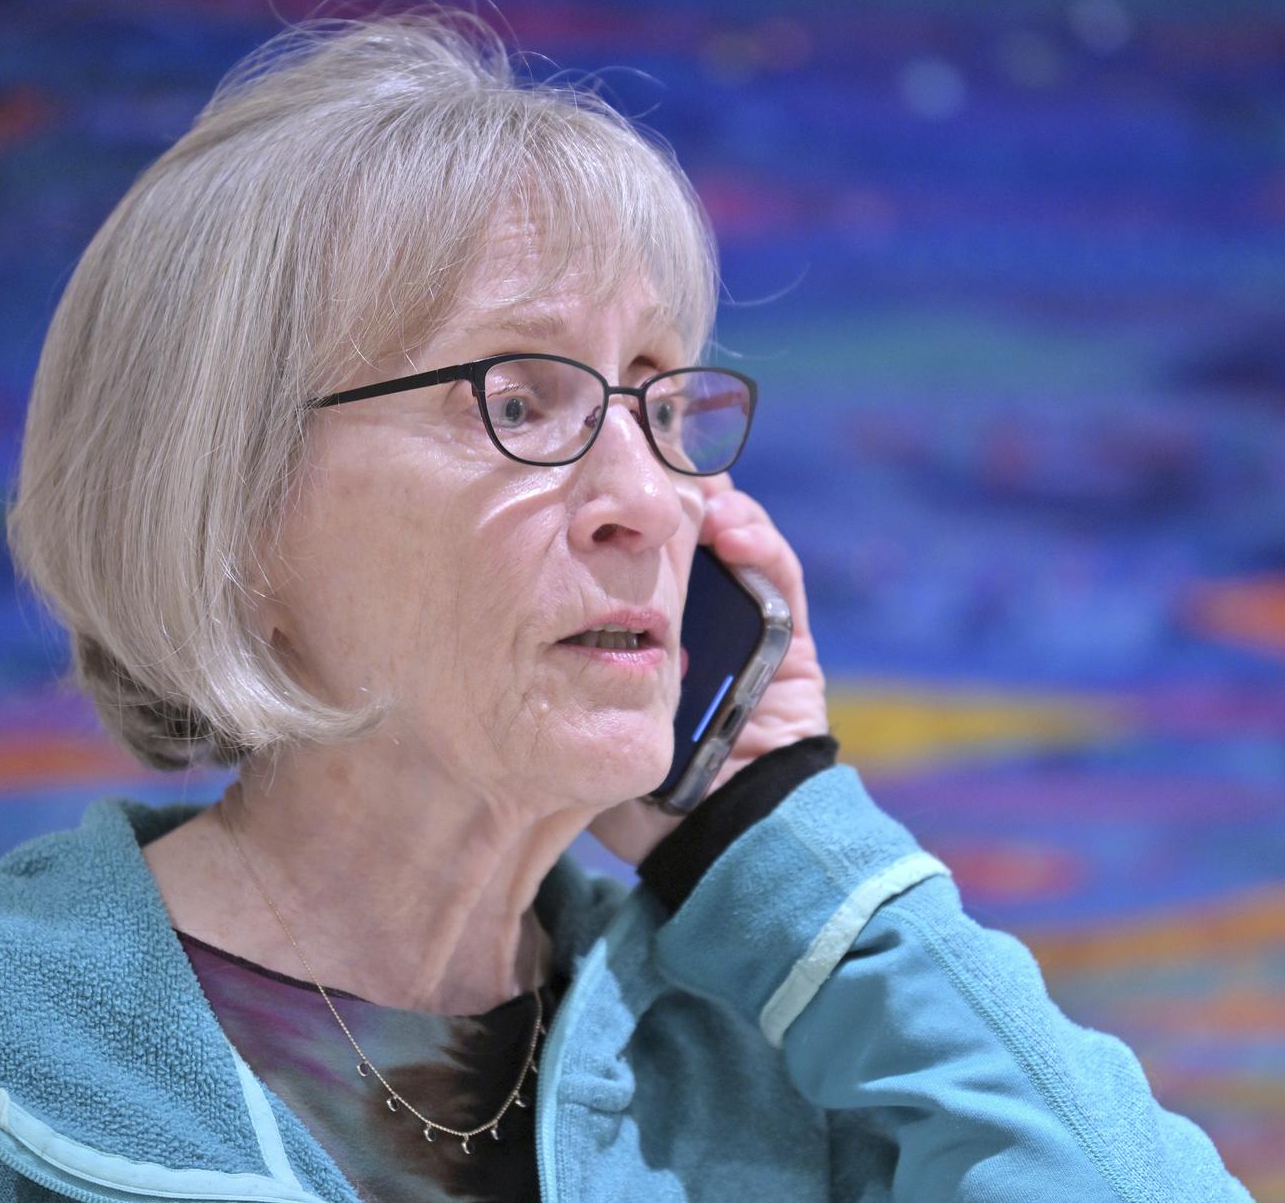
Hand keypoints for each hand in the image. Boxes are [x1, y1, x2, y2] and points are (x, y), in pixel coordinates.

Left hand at [586, 474, 828, 867]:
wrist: (716, 836)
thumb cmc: (641, 785)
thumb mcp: (588, 712)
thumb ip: (559, 670)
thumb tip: (491, 617)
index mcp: (647, 631)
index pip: (635, 552)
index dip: (621, 509)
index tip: (593, 468)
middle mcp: (699, 618)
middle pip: (685, 533)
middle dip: (671, 485)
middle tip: (645, 448)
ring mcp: (749, 623)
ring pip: (734, 541)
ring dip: (715, 503)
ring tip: (689, 482)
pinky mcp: (793, 638)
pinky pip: (780, 577)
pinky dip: (759, 544)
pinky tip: (727, 529)